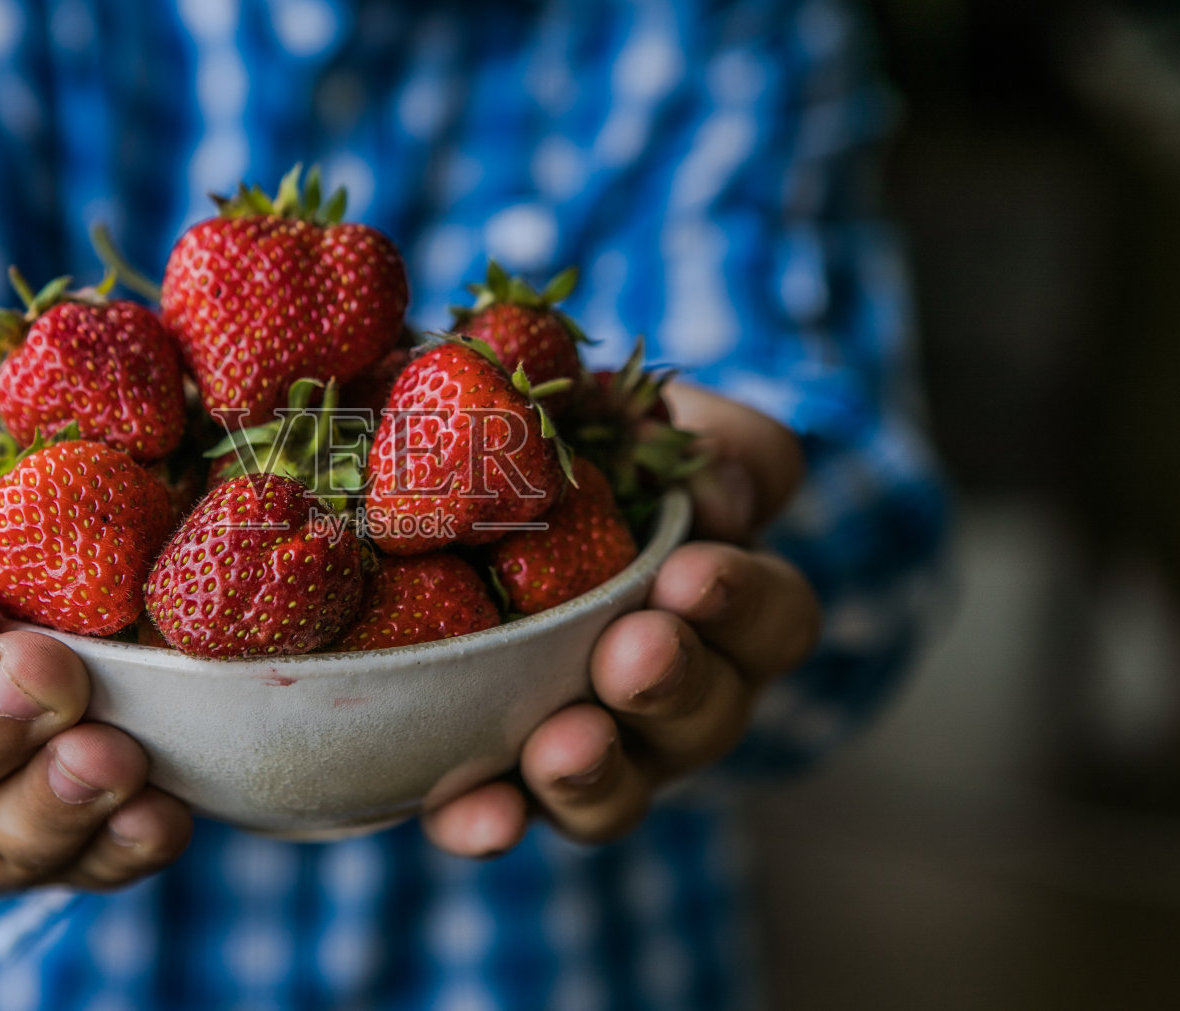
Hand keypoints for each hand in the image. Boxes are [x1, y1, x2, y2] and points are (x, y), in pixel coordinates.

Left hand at [422, 382, 819, 853]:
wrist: (462, 505)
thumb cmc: (576, 448)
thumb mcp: (633, 413)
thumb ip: (680, 427)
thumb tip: (694, 471)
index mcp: (726, 596)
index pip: (772, 609)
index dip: (743, 597)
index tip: (691, 568)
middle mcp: (681, 685)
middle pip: (713, 708)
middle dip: (674, 682)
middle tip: (634, 652)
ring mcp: (606, 744)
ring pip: (628, 783)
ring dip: (599, 768)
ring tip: (564, 745)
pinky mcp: (514, 781)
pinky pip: (514, 817)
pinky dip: (496, 820)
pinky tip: (474, 816)